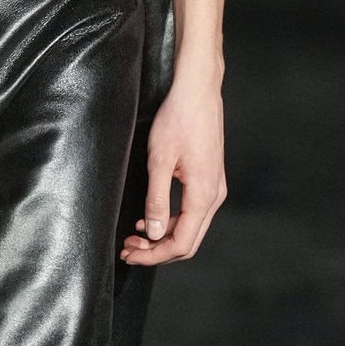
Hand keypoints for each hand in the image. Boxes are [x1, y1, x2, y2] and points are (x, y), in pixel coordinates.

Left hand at [119, 77, 224, 266]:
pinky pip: (193, 212)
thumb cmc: (179, 118)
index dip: (154, 255)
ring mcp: (215, 187)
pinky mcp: (210, 179)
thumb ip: (157, 201)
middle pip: (188, 241)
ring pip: (191, 228)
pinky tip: (151, 219)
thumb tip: (155, 234)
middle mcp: (215, 195)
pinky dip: (172, 222)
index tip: (130, 253)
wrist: (198, 90)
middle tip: (129, 249)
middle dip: (157, 251)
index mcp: (204, 195)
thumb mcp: (159, 161)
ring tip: (135, 236)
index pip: (181, 243)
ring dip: (163, 237)